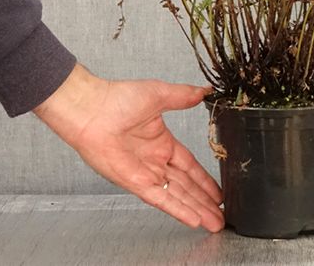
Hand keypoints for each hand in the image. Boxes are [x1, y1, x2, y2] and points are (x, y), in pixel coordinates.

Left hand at [32, 63, 223, 232]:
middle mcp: (155, 160)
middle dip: (205, 201)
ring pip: (178, 195)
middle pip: (187, 186)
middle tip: (221, 215)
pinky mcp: (135, 182)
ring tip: (214, 222)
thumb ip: (183, 96)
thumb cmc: (117, 98)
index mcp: (162, 142)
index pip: (189, 166)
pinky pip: (161, 199)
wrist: (92, 110)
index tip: (218, 190)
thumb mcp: (158, 93)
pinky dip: (177, 209)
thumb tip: (204, 91)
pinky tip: (193, 219)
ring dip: (197, 209)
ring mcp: (146, 173)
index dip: (205, 179)